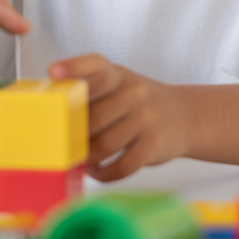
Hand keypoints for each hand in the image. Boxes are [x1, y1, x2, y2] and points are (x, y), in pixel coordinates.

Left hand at [49, 53, 189, 181]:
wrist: (186, 115)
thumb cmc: (140, 102)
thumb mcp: (120, 85)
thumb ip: (92, 91)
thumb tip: (53, 112)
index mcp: (119, 75)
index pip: (96, 65)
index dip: (74, 66)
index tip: (54, 71)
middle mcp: (134, 93)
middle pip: (92, 116)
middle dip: (73, 135)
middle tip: (62, 143)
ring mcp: (146, 118)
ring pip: (104, 145)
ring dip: (87, 158)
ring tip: (79, 159)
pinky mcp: (154, 144)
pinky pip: (122, 166)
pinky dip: (105, 173)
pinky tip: (98, 171)